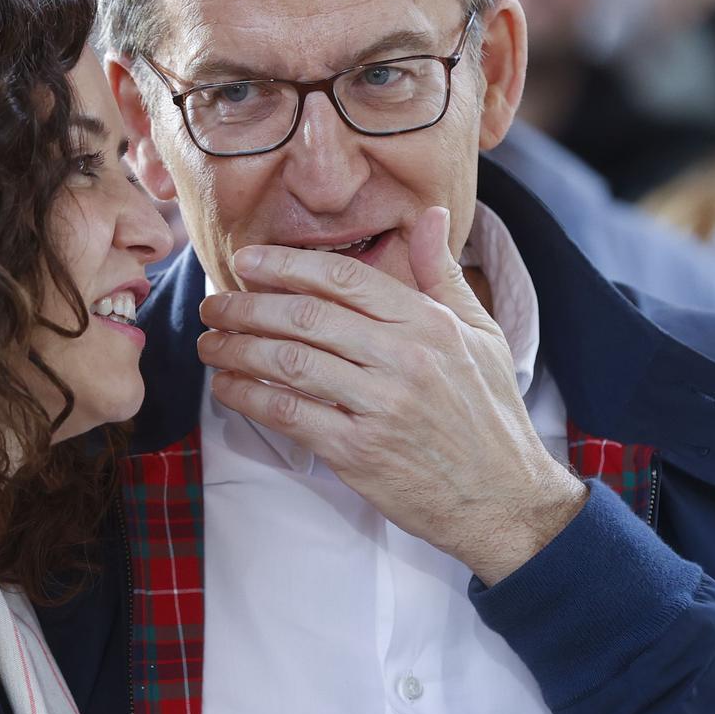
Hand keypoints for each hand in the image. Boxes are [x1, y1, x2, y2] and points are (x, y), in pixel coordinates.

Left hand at [196, 207, 586, 583]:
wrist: (504, 499)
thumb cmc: (489, 414)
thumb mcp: (481, 335)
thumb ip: (442, 274)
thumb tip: (427, 214)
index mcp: (428, 324)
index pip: (344, 278)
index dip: (287, 264)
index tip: (247, 261)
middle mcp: (403, 359)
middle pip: (306, 316)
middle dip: (247, 305)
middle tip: (214, 303)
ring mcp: (379, 406)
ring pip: (289, 362)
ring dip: (238, 348)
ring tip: (210, 342)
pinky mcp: (358, 453)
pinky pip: (288, 414)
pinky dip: (248, 397)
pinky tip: (227, 387)